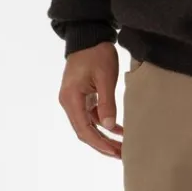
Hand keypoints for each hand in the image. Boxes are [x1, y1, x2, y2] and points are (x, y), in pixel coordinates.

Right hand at [58, 41, 122, 158]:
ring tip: (122, 147)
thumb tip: (110, 126)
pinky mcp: (82, 97)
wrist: (88, 36)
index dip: (99, 143)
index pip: (84, 129)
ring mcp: (75, 100)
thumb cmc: (96, 53)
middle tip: (121, 155)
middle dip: (102, 145)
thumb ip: (107, 102)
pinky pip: (92, 116)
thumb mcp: (105, 77)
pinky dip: (104, 124)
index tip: (115, 152)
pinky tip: (119, 131)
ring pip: (89, 126)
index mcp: (71, 98)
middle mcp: (69, 102)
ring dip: (104, 137)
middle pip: (85, 131)